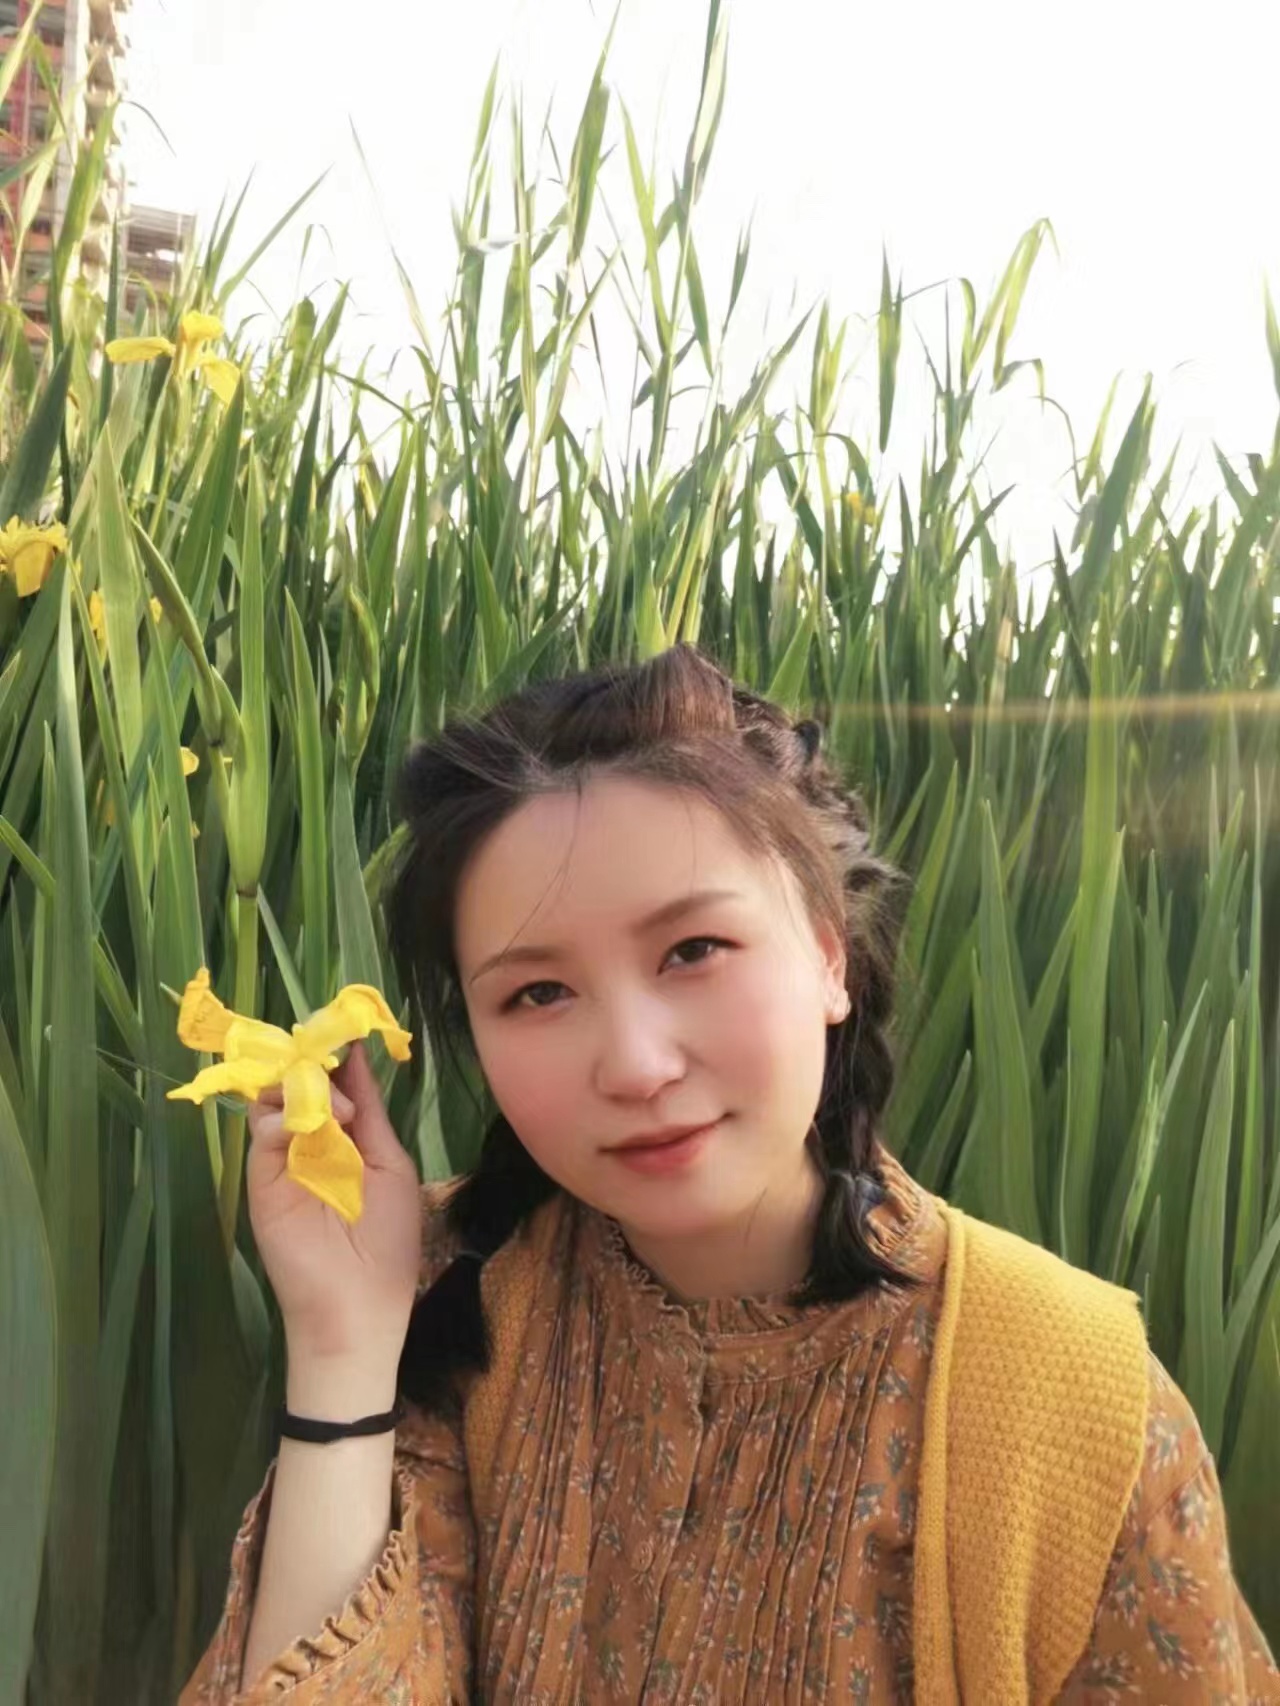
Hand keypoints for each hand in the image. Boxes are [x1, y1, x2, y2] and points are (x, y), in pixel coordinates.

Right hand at [246, 1041, 421, 1397]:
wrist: (358, 1308)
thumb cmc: (386, 1243)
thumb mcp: (388, 1164)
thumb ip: (369, 1113)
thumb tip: (355, 1057)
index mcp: (346, 1139)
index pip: (333, 1085)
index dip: (336, 1058)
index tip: (344, 1028)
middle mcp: (311, 1143)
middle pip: (299, 1084)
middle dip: (313, 1063)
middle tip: (328, 1052)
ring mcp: (283, 1160)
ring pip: (275, 1101)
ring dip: (303, 1088)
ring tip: (334, 1108)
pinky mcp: (261, 1181)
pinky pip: (262, 1134)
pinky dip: (282, 1118)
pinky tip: (313, 1124)